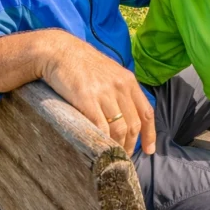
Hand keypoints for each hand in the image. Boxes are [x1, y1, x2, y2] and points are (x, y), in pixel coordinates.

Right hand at [38, 31, 155, 154]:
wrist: (59, 51)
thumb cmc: (82, 64)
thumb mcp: (109, 73)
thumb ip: (120, 90)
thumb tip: (127, 115)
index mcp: (128, 81)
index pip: (146, 112)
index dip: (149, 134)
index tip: (149, 150)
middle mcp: (120, 87)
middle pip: (133, 125)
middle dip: (131, 145)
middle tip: (124, 158)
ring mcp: (105, 93)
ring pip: (119, 129)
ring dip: (117, 147)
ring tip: (112, 157)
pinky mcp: (87, 99)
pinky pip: (100, 127)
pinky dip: (102, 141)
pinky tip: (99, 149)